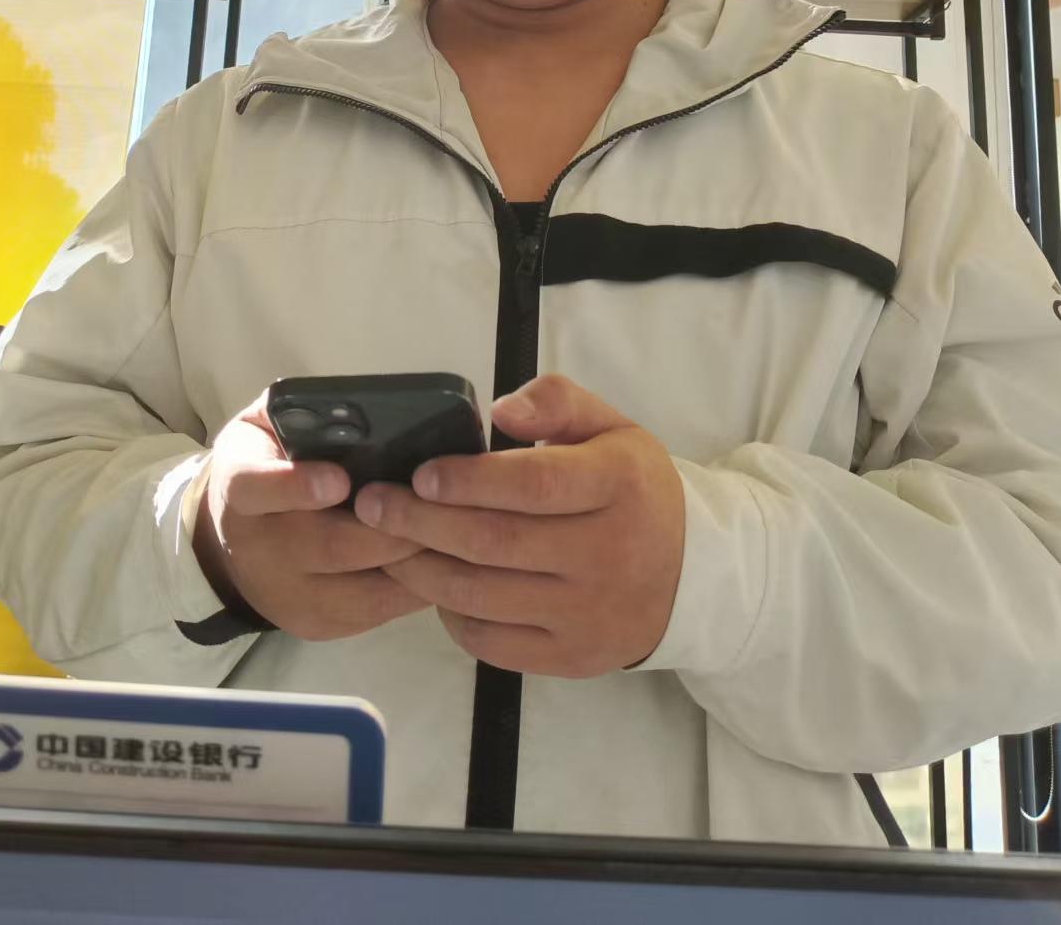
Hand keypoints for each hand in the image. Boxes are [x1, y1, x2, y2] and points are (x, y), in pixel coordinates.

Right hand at [193, 391, 429, 640]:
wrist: (230, 541)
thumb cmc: (268, 464)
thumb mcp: (268, 426)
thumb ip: (300, 412)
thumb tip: (363, 406)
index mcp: (241, 488)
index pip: (256, 488)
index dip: (296, 486)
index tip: (340, 478)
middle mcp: (257, 549)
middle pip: (329, 547)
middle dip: (390, 528)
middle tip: (439, 505)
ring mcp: (287, 596)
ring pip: (360, 591)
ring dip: (413, 562)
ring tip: (455, 532)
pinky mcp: (316, 627)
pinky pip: (374, 614)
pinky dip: (414, 588)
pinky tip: (441, 560)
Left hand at [353, 375, 684, 676]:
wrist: (689, 575)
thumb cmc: (632, 489)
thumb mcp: (611, 427)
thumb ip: (558, 402)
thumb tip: (502, 410)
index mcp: (619, 485)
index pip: (533, 485)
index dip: (469, 481)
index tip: (420, 473)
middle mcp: (608, 554)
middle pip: (495, 542)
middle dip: (420, 522)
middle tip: (371, 505)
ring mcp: (589, 614)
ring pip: (484, 595)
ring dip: (421, 567)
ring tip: (385, 541)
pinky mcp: (572, 658)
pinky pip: (493, 641)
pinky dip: (451, 613)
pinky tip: (433, 582)